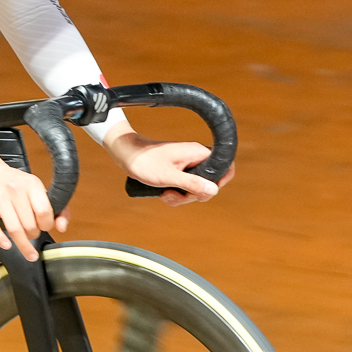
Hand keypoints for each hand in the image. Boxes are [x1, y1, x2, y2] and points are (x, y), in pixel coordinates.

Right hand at [0, 152, 66, 260]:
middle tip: (33, 233)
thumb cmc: (16, 186)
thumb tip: (62, 227)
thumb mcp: (38, 190)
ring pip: (14, 229)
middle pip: (29, 224)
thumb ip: (57, 208)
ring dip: (22, 243)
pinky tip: (7, 245)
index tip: (45, 226)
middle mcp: (15, 189)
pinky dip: (0, 239)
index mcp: (32, 184)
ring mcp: (0, 197)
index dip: (47, 224)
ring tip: (25, 246)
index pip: (44, 211)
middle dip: (33, 234)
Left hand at [108, 131, 234, 204]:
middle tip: (175, 194)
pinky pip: (185, 188)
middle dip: (193, 195)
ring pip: (195, 189)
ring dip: (181, 197)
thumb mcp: (169, 176)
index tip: (204, 191)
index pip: (225, 166)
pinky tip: (163, 194)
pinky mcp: (179, 172)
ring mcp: (188, 166)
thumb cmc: (145, 162)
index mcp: (198, 153)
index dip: (220, 182)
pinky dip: (176, 195)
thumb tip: (214, 190)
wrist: (127, 155)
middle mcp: (196, 158)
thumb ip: (192, 183)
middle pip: (209, 184)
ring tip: (165, 194)